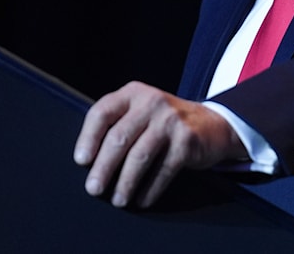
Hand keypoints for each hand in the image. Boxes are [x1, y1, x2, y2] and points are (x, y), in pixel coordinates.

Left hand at [73, 81, 246, 207]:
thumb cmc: (165, 123)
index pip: (102, 112)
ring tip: (118, 200)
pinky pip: (163, 170)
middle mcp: (151, 102)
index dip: (88, 137)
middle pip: (119, 138)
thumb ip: (117, 125)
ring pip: (139, 156)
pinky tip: (142, 200)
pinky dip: (150, 189)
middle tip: (93, 189)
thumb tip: (88, 162)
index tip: (81, 161)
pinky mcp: (187, 140)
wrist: (212, 124)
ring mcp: (171, 120)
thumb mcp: (141, 112)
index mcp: (133, 93)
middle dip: (103, 167)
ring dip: (125, 183)